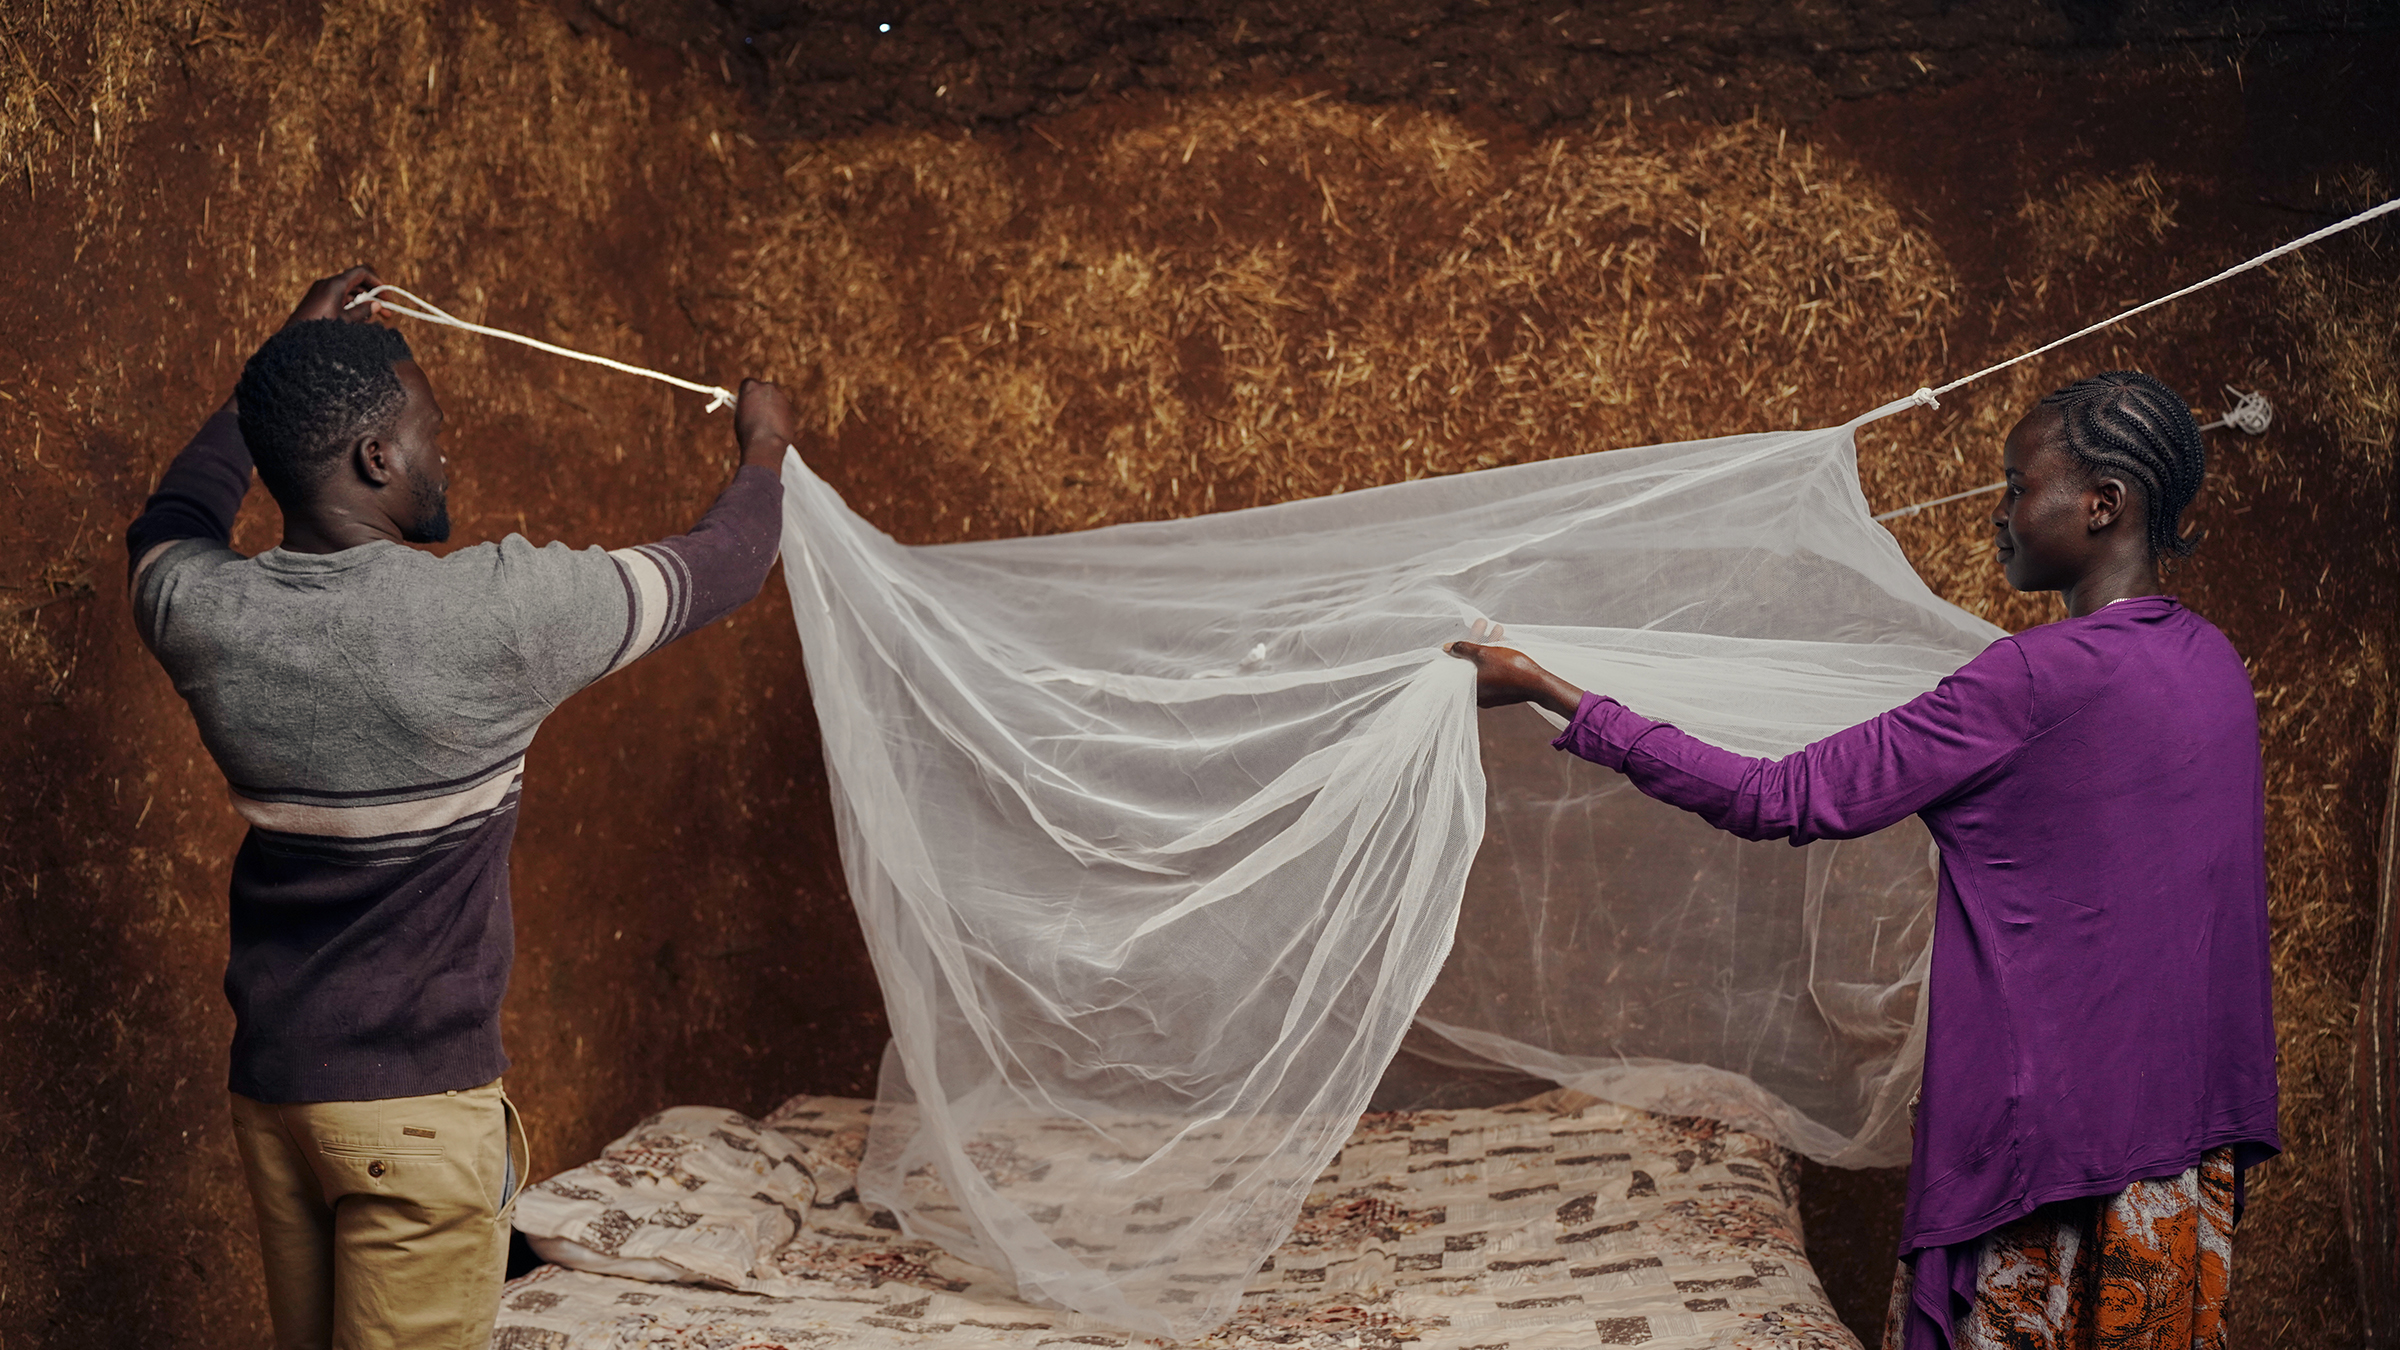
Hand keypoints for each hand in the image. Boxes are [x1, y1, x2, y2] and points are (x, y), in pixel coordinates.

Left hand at [284, 266, 382, 326]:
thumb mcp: (346, 321)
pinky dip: (350, 305)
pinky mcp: (317, 301)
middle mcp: (327, 284)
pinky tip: (357, 320)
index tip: (386, 296)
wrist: (295, 340)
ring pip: (348, 292)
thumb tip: (377, 306)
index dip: (377, 282)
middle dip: (373, 296)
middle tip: (386, 312)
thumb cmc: (321, 329)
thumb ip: (364, 311)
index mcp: (336, 284)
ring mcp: (321, 291)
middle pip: (356, 283)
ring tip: (373, 319)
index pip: (362, 273)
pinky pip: (338, 298)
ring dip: (363, 303)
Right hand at [734, 378, 797, 470]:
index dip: (747, 396)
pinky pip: (783, 409)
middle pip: (763, 390)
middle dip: (761, 399)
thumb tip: (750, 405)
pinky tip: (775, 427)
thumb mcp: (740, 414)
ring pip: (774, 400)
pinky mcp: (790, 406)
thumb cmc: (748, 431)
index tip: (747, 403)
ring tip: (766, 425)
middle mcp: (766, 386)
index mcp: (750, 385)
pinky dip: (780, 415)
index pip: (748, 385)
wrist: (766, 443)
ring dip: (772, 408)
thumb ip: (746, 405)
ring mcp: (780, 395)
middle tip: (757, 413)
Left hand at [1445, 625, 1584, 716]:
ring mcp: (1491, 694)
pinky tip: (1504, 641)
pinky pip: (1496, 671)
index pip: (1458, 664)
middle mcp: (1478, 694)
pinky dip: (1498, 657)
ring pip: (1486, 666)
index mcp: (1469, 687)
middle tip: (1483, 622)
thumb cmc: (1510, 669)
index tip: (1467, 632)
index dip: (1462, 644)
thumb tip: (1446, 647)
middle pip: (1472, 663)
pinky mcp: (1503, 691)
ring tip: (1498, 628)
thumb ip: (1463, 649)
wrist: (1539, 684)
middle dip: (1479, 640)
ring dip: (1490, 646)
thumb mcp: (1484, 654)